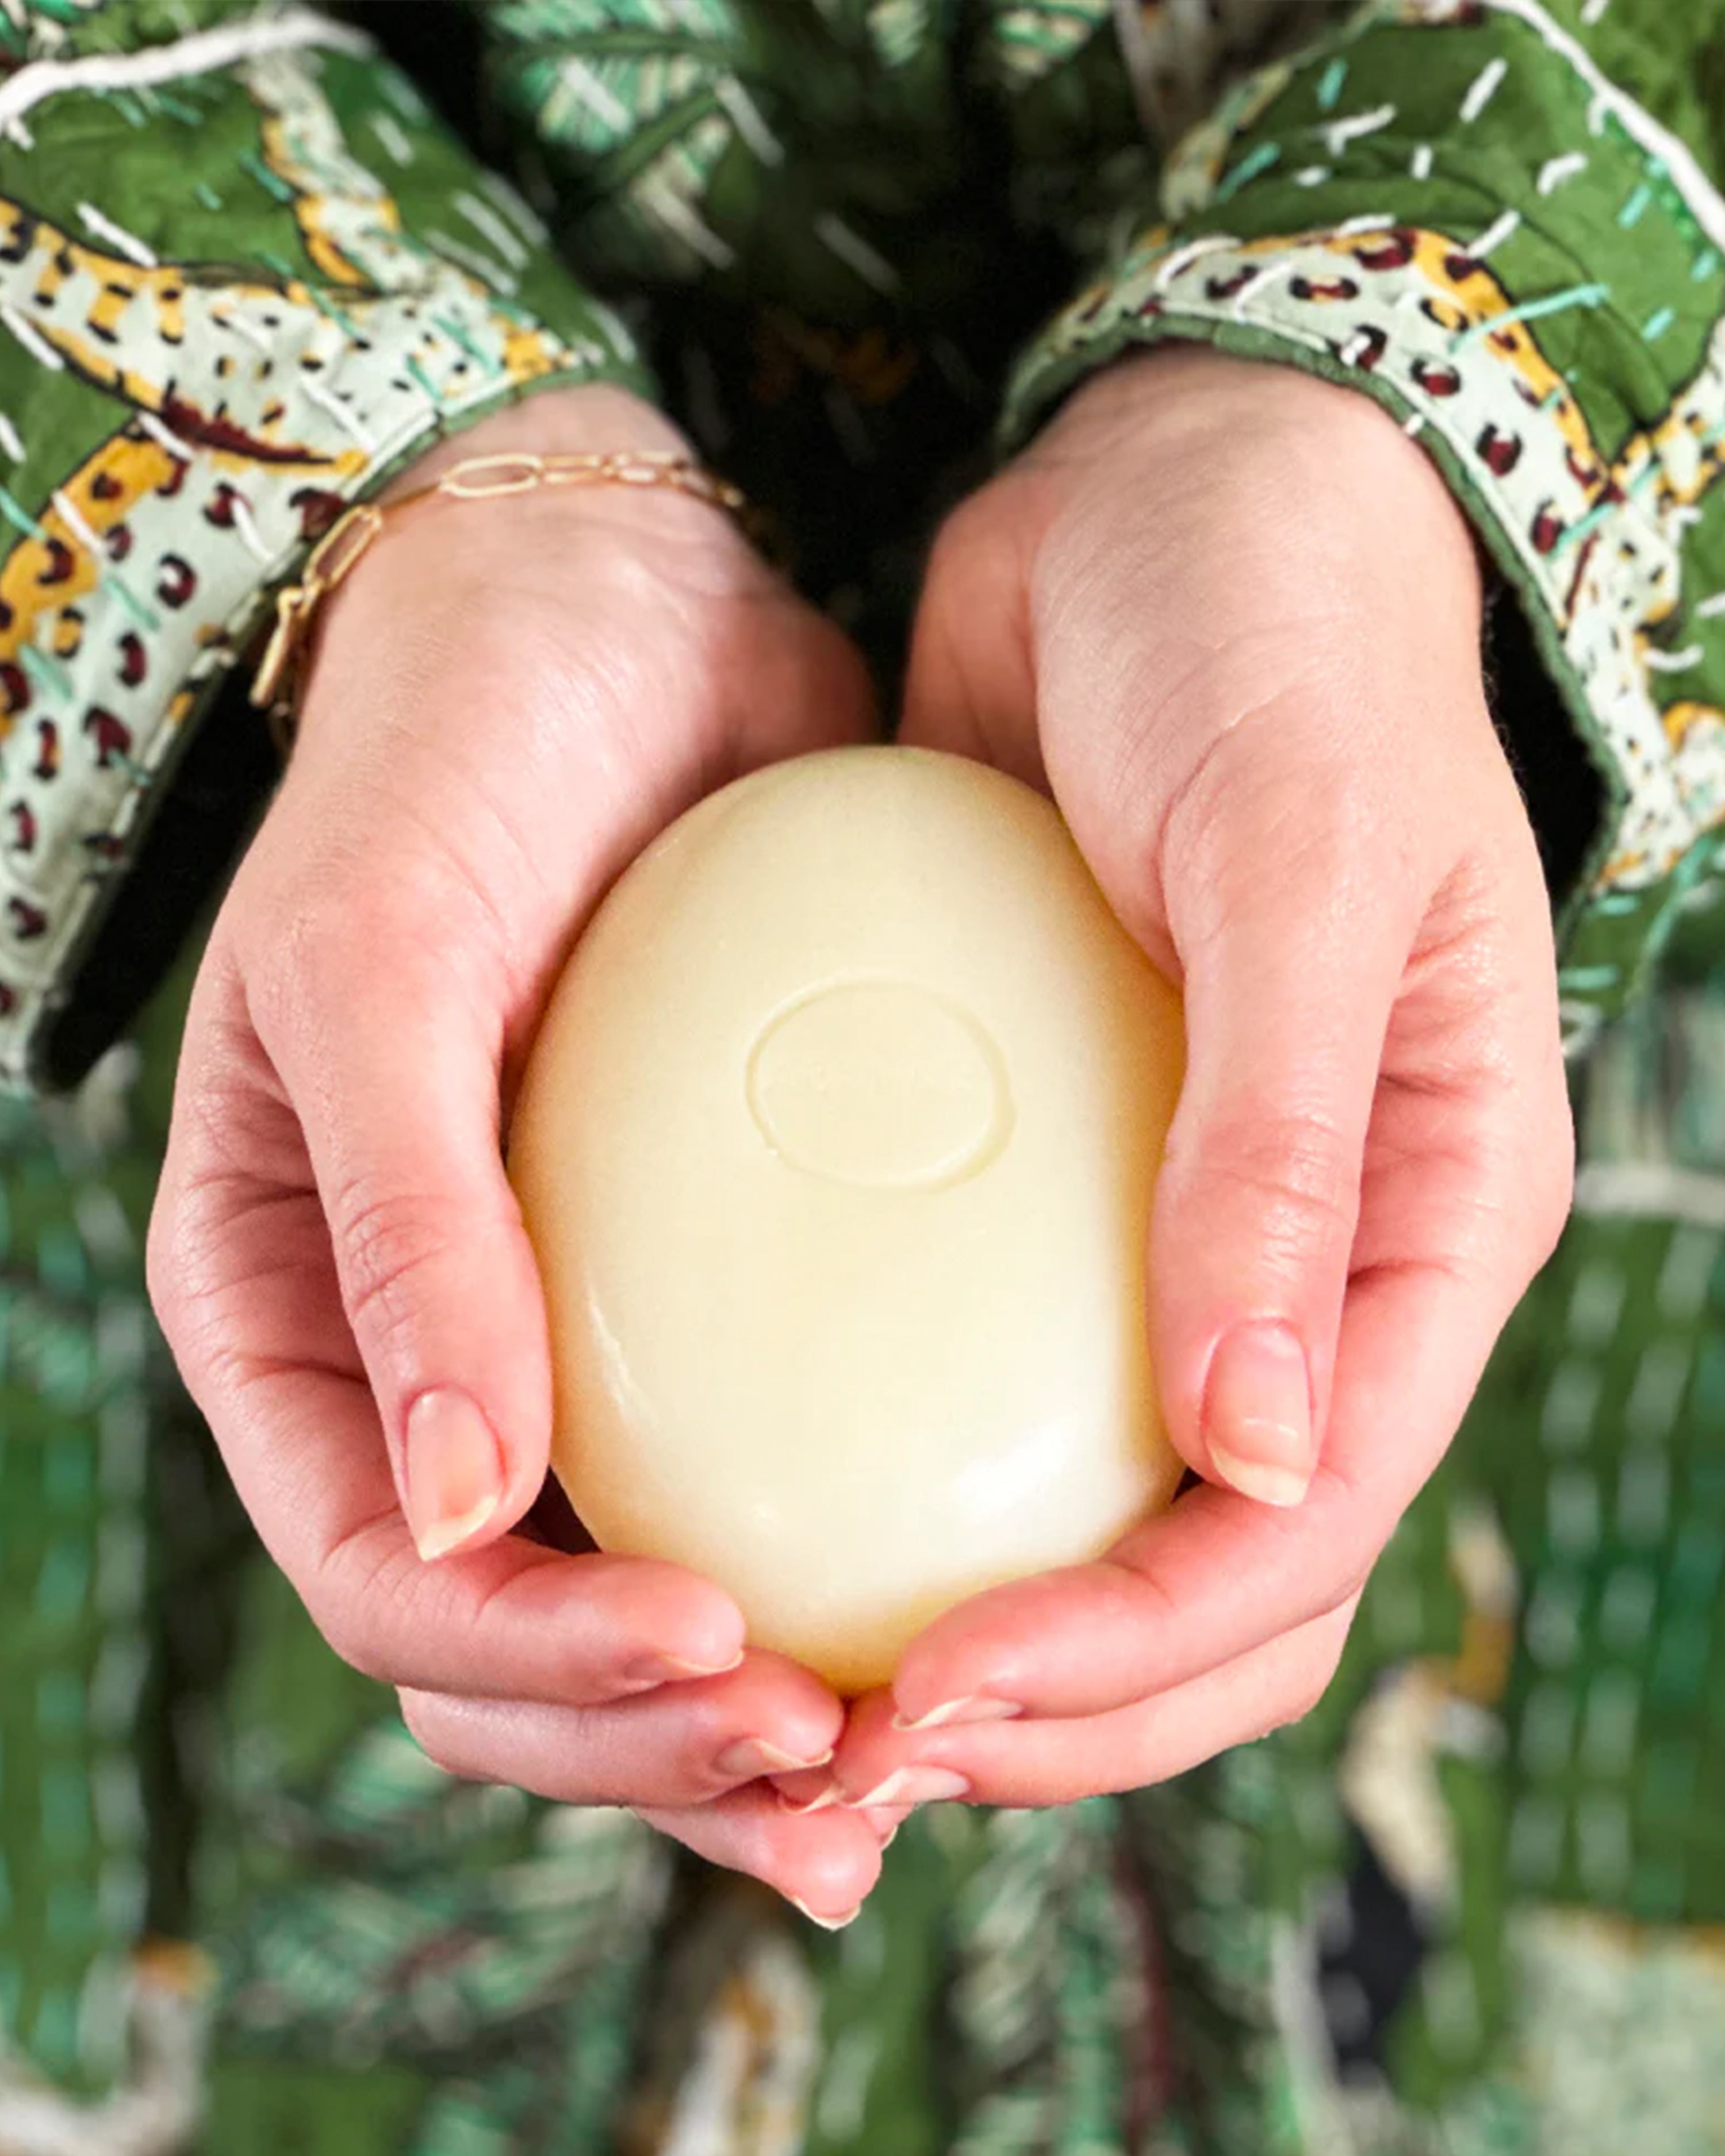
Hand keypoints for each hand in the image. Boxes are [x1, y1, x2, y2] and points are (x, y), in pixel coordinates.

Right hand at [148, 385, 891, 1920]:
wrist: (606, 605)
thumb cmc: (455, 751)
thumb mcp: (381, 958)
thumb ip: (399, 1225)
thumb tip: (457, 1512)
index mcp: (297, 1314)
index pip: (394, 1577)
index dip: (541, 1672)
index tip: (728, 1658)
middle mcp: (428, 1355)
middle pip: (521, 1641)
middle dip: (661, 1744)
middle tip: (845, 1768)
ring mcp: (572, 1329)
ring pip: (651, 1597)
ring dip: (764, 1714)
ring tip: (907, 1760)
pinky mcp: (717, 1273)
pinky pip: (783, 1459)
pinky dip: (860, 1557)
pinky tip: (981, 1597)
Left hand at [804, 348, 1571, 1814]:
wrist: (1172, 505)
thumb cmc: (1274, 648)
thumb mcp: (1296, 865)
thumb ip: (1284, 1147)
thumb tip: (1254, 1447)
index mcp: (1426, 1230)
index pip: (1307, 1526)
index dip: (1137, 1653)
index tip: (936, 1698)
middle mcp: (1311, 1267)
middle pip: (1204, 1578)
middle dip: (1046, 1707)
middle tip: (840, 1757)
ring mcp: (1177, 1235)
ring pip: (1083, 1511)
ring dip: (959, 1633)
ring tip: (785, 1692)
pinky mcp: (1045, 1173)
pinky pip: (965, 1364)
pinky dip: (878, 1456)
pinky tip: (742, 1491)